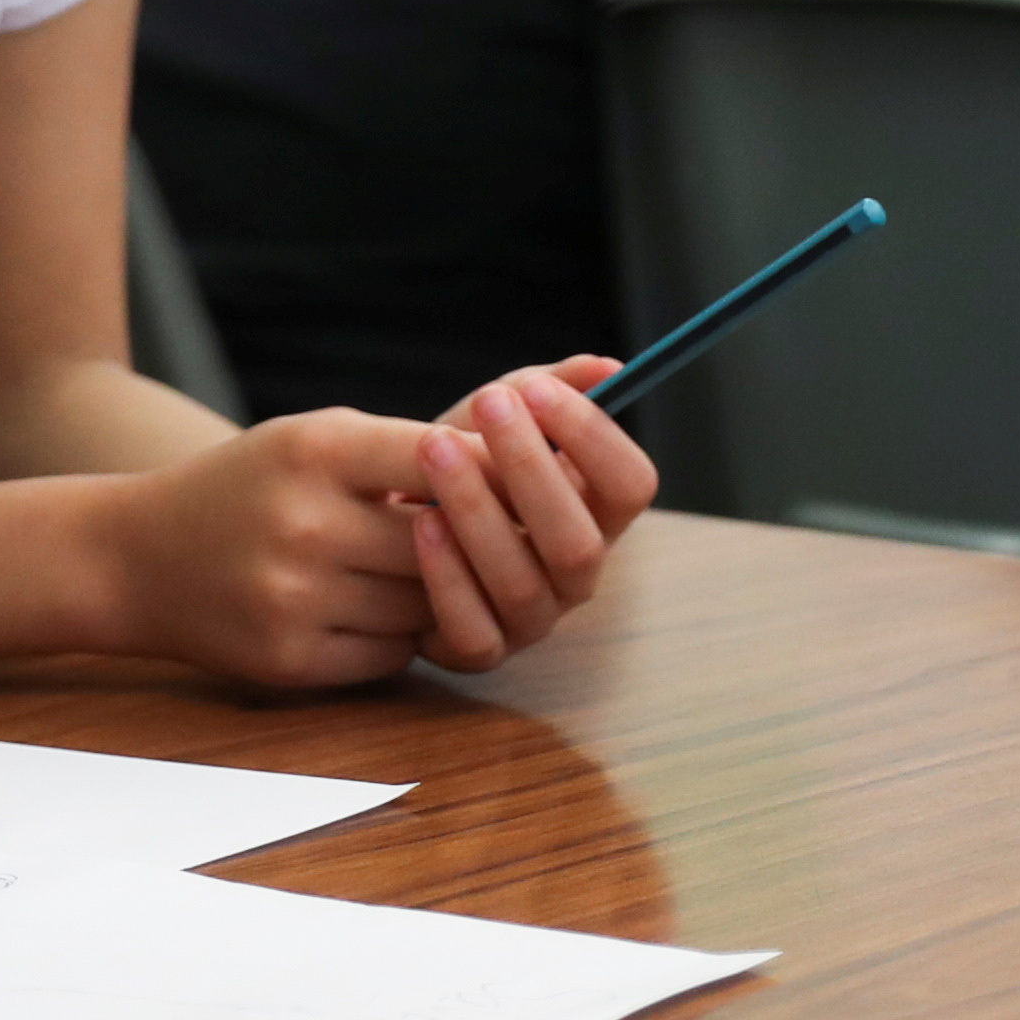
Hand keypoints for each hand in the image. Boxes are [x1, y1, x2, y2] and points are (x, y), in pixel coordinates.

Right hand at [107, 408, 485, 686]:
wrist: (140, 558)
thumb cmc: (248, 486)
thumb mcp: (314, 439)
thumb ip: (404, 450)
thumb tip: (517, 474)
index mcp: (314, 451)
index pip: (438, 457)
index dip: (487, 470)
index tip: (515, 477)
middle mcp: (305, 524)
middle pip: (442, 543)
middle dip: (474, 541)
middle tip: (504, 536)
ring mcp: (295, 599)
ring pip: (425, 605)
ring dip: (441, 593)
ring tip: (434, 571)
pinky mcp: (289, 660)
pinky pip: (391, 654)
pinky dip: (402, 635)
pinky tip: (383, 609)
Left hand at [400, 363, 660, 672]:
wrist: (388, 523)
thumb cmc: (461, 463)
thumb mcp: (498, 419)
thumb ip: (546, 388)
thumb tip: (606, 367)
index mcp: (598, 514)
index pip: (631, 486)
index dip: (594, 437)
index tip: (537, 390)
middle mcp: (576, 575)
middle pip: (579, 540)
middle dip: (530, 468)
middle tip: (485, 404)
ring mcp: (532, 619)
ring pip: (522, 584)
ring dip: (478, 511)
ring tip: (433, 448)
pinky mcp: (480, 652)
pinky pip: (474, 630)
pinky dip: (447, 577)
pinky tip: (420, 523)